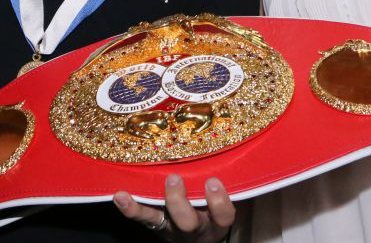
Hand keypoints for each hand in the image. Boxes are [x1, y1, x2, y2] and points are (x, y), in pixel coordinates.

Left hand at [114, 174, 233, 241]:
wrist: (197, 239)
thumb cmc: (217, 207)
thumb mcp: (231, 200)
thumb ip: (237, 178)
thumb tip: (252, 139)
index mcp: (218, 221)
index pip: (224, 217)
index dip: (219, 203)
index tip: (214, 182)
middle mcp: (197, 227)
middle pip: (189, 222)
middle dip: (180, 202)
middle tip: (173, 179)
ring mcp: (174, 228)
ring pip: (165, 220)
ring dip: (158, 202)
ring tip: (153, 181)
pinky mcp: (156, 225)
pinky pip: (143, 218)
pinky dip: (130, 207)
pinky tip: (118, 194)